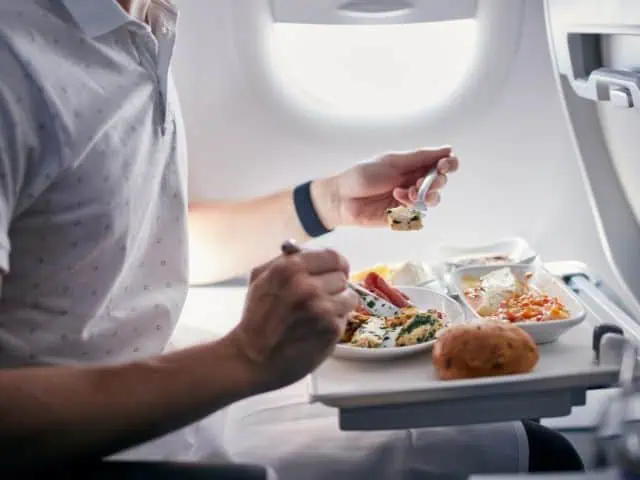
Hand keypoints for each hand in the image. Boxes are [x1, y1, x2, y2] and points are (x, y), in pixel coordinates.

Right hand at [226, 249, 358, 392]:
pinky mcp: (331, 328)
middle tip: (319, 298)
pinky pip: (346, 317)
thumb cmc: (257, 318)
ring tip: (319, 314)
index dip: (335, 265)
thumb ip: (285, 260)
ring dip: (338, 304)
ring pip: (349, 296)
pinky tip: (318, 328)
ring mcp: (321, 308)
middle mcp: (307, 286)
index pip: (333, 256)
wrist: (253, 358)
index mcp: (290, 268)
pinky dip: (335, 322)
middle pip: (342, 276)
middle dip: (333, 286)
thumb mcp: (260, 278)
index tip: (334, 272)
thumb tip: (310, 251)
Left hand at [311, 146, 458, 228]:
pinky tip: (397, 198)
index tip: (445, 165)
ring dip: (425, 194)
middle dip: (437, 181)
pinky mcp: (403, 216)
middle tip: (422, 181)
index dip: (449, 164)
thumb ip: (419, 157)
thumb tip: (447, 149)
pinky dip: (411, 205)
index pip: (441, 164)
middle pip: (440, 183)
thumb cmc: (362, 176)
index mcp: (413, 166)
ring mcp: (410, 200)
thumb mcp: (392, 162)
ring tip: (408, 191)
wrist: (342, 198)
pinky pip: (418, 213)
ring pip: (433, 200)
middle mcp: (414, 182)